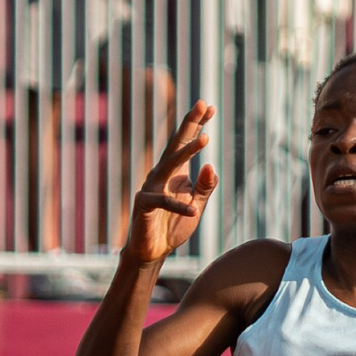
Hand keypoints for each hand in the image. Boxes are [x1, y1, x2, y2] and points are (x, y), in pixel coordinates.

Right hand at [123, 102, 220, 266]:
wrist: (153, 251)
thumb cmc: (174, 225)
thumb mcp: (197, 204)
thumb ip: (206, 187)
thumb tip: (211, 166)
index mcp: (175, 171)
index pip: (186, 142)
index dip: (197, 124)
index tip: (209, 106)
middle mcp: (161, 173)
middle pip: (177, 143)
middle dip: (190, 124)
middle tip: (202, 104)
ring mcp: (151, 187)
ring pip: (170, 164)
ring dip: (188, 151)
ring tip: (206, 138)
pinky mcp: (144, 204)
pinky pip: (163, 202)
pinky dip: (179, 205)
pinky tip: (194, 208)